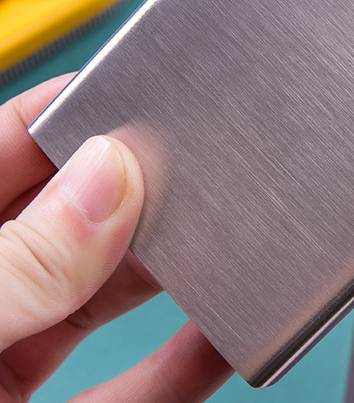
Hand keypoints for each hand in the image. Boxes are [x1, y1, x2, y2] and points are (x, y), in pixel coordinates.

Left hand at [0, 75, 231, 401]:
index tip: (135, 88)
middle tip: (193, 162)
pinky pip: (135, 387)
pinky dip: (186, 362)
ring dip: (170, 267)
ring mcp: (14, 359)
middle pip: (70, 216)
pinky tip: (223, 333)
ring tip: (221, 232)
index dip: (69, 112)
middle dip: (136, 187)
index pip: (9, 148)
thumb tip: (107, 179)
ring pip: (105, 292)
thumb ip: (22, 263)